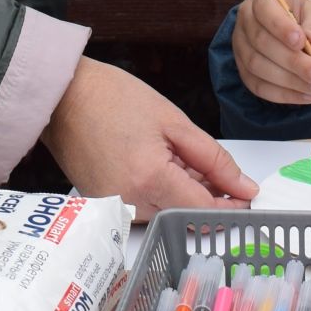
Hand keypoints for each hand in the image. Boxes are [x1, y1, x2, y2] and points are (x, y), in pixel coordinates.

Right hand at [43, 57, 258, 218]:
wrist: (64, 97)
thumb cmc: (114, 99)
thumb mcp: (174, 122)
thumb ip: (214, 159)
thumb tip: (245, 187)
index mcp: (152, 180)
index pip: (205, 211)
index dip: (231, 204)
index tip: (246, 194)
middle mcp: (131, 204)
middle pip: (186, 214)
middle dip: (205, 193)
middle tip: (204, 161)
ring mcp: (115, 209)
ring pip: (167, 212)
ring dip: (181, 191)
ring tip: (170, 152)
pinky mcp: (105, 208)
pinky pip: (145, 207)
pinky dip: (159, 191)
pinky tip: (153, 161)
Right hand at [230, 0, 310, 105]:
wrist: (299, 35)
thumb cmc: (307, 20)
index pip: (264, 9)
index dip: (280, 26)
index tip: (301, 41)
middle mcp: (245, 21)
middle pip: (260, 42)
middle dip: (292, 61)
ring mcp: (240, 47)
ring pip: (257, 66)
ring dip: (289, 81)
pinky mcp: (243, 71)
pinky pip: (258, 86)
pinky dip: (283, 94)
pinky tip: (305, 95)